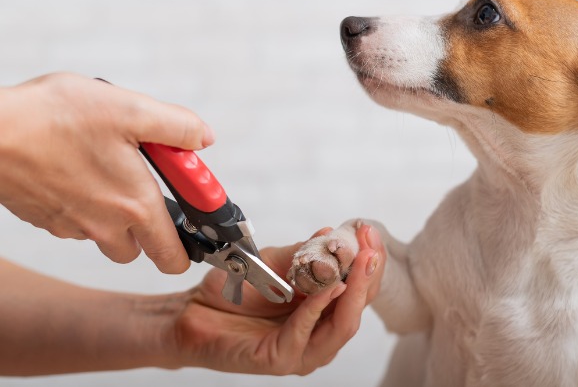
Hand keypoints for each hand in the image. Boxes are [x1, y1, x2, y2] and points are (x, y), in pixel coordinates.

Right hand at [0, 73, 213, 272]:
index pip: (173, 256)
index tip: (194, 224)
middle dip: (150, 224)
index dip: (190, 248)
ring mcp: (71, 226)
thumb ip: (177, 127)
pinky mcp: (45, 218)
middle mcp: (105, 226)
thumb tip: (203, 139)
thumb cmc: (55, 119)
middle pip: (140, 248)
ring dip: (115, 213)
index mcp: (136, 206)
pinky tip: (76, 168)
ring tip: (107, 167)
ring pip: (106, 236)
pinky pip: (76, 222)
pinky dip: (84, 203)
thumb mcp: (131, 110)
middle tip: (145, 184)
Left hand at [167, 225, 384, 374]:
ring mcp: (303, 351)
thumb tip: (331, 233)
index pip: (360, 289)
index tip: (368, 232)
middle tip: (371, 245)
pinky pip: (306, 332)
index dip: (370, 260)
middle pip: (358, 308)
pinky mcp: (280, 360)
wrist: (192, 311)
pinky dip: (319, 307)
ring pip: (342, 326)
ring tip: (360, 262)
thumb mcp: (274, 262)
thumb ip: (303, 253)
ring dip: (354, 292)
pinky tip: (329, 287)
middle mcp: (320, 334)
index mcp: (325, 312)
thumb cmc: (234, 290)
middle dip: (368, 274)